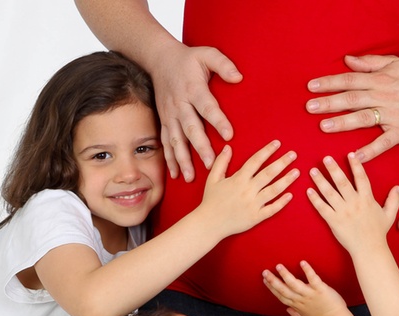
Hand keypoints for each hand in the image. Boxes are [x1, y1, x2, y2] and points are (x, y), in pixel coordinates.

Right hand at [151, 44, 242, 180]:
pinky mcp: (164, 120)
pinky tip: (175, 174)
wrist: (159, 58)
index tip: (229, 136)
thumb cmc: (188, 59)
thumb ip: (223, 64)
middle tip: (211, 165)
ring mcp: (169, 114)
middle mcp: (179, 104)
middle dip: (200, 148)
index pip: (207, 107)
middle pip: (190, 128)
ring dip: (182, 160)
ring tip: (190, 177)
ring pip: (175, 140)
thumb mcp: (207, 54)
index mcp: (193, 89)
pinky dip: (169, 159)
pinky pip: (165, 142)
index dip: (218, 121)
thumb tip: (239, 77)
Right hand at [198, 140, 298, 235]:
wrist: (209, 224)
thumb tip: (228, 147)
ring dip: (286, 180)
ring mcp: (253, 204)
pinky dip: (282, 202)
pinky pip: (272, 209)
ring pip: (273, 190)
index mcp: (238, 179)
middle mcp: (247, 190)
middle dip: (282, 162)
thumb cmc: (211, 200)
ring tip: (297, 172)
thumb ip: (221, 162)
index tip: (277, 143)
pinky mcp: (256, 217)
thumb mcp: (213, 179)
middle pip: (269, 173)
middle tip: (294, 154)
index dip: (267, 151)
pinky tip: (291, 195)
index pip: (256, 161)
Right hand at [262, 261, 347, 315]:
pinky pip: (313, 278)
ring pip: (294, 284)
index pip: (281, 296)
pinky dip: (308, 270)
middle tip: (265, 272)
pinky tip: (302, 262)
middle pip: (283, 290)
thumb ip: (295, 313)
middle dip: (273, 281)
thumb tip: (287, 310)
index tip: (264, 280)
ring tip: (278, 266)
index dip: (272, 288)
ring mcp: (310, 294)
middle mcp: (301, 299)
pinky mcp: (320, 289)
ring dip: (285, 275)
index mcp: (297, 305)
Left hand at [306, 55, 398, 161]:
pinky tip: (354, 157)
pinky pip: (382, 143)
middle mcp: (383, 97)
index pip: (350, 80)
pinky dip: (369, 151)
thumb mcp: (396, 64)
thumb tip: (348, 60)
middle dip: (329, 102)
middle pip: (351, 99)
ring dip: (342, 123)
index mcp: (380, 80)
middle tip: (309, 107)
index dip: (330, 83)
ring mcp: (391, 116)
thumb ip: (371, 62)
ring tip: (324, 127)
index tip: (312, 86)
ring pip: (363, 118)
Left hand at [306, 154, 398, 255]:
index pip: (361, 177)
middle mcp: (354, 203)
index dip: (356, 165)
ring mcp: (343, 212)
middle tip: (326, 158)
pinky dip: (315, 199)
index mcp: (367, 199)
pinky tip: (308, 191)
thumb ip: (393, 200)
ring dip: (320, 181)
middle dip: (333, 168)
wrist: (369, 249)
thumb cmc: (379, 233)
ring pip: (329, 193)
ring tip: (312, 171)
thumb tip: (398, 187)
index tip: (350, 154)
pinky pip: (322, 208)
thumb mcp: (390, 215)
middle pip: (342, 182)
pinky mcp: (334, 221)